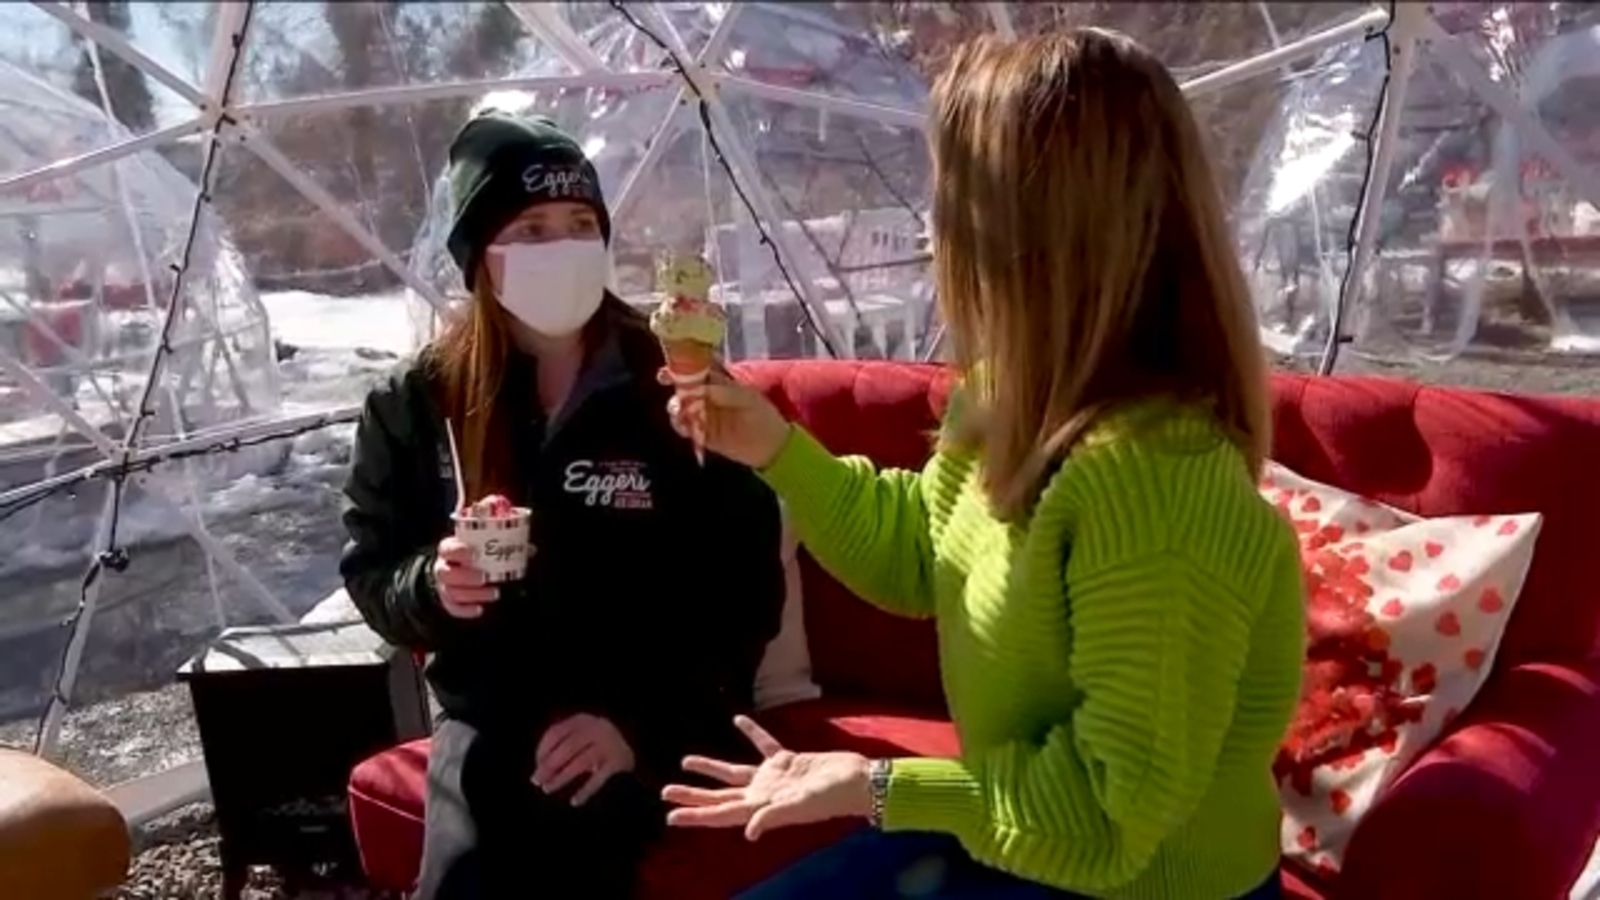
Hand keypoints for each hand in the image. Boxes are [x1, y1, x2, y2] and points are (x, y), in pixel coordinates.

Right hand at [432, 536, 497, 618]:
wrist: (452, 569)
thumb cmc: (471, 555)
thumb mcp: (479, 544)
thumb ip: (499, 543)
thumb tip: (528, 544)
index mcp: (449, 550)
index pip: (447, 549)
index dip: (458, 551)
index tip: (473, 553)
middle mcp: (443, 568)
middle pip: (447, 574)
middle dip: (466, 577)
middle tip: (484, 577)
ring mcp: (444, 586)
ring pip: (452, 592)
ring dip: (473, 594)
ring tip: (494, 593)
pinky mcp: (448, 601)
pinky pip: (453, 608)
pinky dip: (466, 610)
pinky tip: (479, 609)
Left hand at [533, 713, 635, 805]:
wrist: (627, 754)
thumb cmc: (593, 748)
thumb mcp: (578, 738)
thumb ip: (561, 745)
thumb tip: (539, 769)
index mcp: (584, 720)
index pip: (556, 732)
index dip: (543, 750)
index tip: (537, 765)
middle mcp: (598, 728)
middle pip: (567, 748)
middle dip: (549, 766)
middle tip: (537, 781)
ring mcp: (610, 745)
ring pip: (580, 763)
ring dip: (561, 778)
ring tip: (548, 789)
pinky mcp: (619, 763)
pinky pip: (598, 779)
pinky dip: (585, 792)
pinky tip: (575, 801)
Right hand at [656, 369, 790, 468]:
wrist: (770, 446)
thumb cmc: (762, 415)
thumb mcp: (746, 397)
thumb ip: (723, 390)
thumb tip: (699, 387)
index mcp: (719, 379)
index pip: (698, 364)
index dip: (685, 360)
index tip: (675, 358)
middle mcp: (707, 393)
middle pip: (683, 382)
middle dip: (672, 378)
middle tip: (664, 378)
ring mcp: (701, 413)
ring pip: (680, 405)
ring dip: (675, 404)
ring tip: (680, 408)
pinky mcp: (700, 433)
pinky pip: (683, 427)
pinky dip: (680, 424)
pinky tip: (684, 424)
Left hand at [661, 716, 871, 840]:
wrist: (857, 780)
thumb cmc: (831, 797)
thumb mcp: (801, 807)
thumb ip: (773, 816)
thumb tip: (749, 832)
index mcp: (761, 807)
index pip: (721, 813)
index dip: (695, 815)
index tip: (670, 816)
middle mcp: (762, 795)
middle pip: (719, 795)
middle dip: (693, 795)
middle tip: (665, 792)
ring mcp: (773, 778)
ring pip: (733, 772)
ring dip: (710, 768)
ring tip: (686, 761)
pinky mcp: (787, 761)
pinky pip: (763, 745)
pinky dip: (751, 733)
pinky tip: (738, 720)